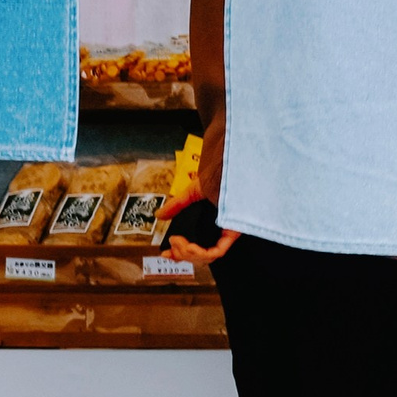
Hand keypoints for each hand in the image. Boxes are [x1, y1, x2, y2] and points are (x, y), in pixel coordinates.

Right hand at [161, 110, 237, 261]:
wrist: (226, 139)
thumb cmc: (219, 160)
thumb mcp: (198, 187)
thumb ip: (181, 203)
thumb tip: (160, 215)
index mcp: (225, 216)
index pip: (210, 248)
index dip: (187, 256)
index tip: (167, 254)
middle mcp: (232, 221)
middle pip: (209, 255)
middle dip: (185, 255)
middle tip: (172, 245)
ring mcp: (235, 221)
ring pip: (214, 254)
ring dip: (189, 253)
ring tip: (176, 241)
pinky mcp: (237, 217)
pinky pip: (222, 246)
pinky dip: (202, 251)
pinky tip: (182, 242)